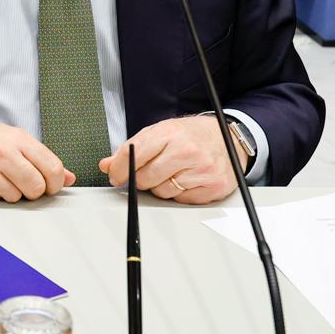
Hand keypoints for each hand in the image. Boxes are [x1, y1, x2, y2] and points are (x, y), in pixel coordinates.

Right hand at [0, 111, 75, 201]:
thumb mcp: (13, 138)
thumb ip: (41, 158)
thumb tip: (69, 178)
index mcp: (17, 138)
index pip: (52, 168)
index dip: (55, 183)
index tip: (50, 185)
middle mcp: (0, 152)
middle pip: (35, 188)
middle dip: (32, 191)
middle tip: (22, 183)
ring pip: (14, 198)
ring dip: (9, 192)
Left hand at [99, 116, 240, 203]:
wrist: (227, 138)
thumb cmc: (190, 135)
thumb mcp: (159, 132)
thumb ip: (131, 149)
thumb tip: (107, 165)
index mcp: (170, 133)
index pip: (134, 154)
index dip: (119, 168)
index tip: (114, 175)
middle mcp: (187, 151)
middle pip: (145, 178)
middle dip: (140, 179)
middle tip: (147, 172)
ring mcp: (202, 170)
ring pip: (162, 192)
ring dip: (160, 187)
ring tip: (171, 173)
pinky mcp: (213, 187)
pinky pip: (181, 200)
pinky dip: (178, 193)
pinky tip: (186, 179)